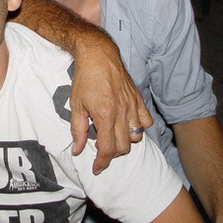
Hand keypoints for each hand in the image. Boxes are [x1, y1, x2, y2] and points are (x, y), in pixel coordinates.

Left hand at [70, 44, 151, 173]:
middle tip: (100, 148)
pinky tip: (126, 124)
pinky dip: (138, 128)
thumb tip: (78, 150)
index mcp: (105, 115)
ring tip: (112, 135)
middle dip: (111, 153)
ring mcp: (133, 106)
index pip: (108, 149)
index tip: (97, 167)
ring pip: (136, 137)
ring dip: (125, 141)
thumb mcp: (76, 105)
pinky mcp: (139, 99)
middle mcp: (122, 113)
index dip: (102, 162)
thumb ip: (78, 130)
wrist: (98, 55)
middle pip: (123, 147)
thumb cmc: (85, 79)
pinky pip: (146, 122)